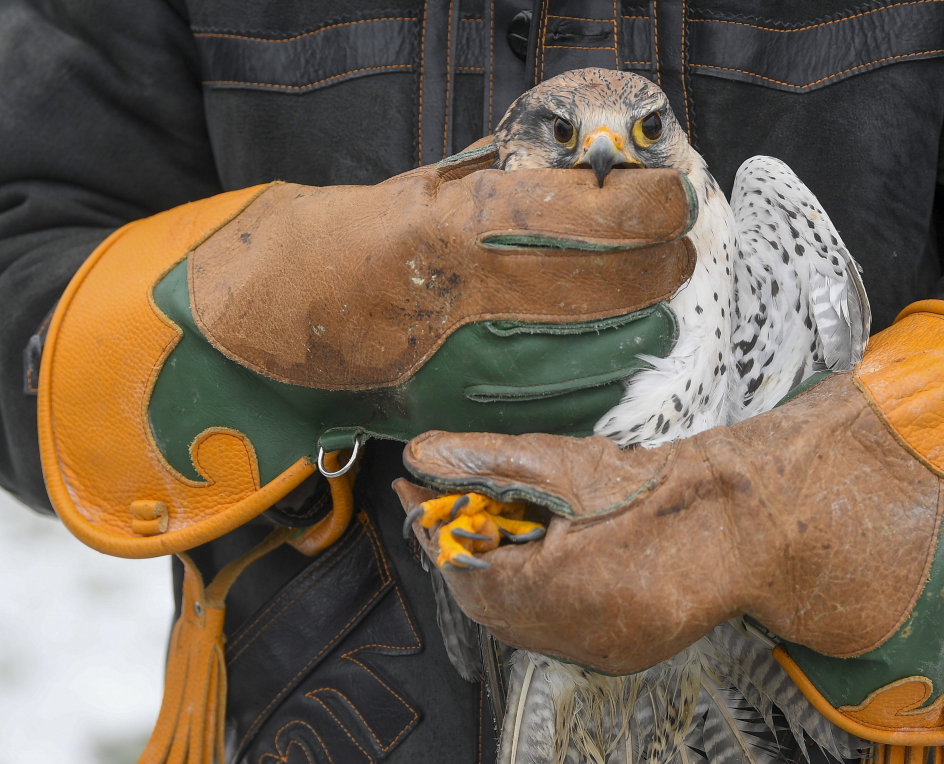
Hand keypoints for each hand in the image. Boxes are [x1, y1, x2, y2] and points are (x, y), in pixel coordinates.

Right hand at [186, 147, 695, 390]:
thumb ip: (496, 185)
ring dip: (638, 331)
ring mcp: (466, 364)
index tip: (674, 200)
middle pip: (598, 286)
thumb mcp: (417, 192)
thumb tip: (581, 171)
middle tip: (678, 257)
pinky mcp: (462, 413)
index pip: (577, 214)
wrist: (265, 322)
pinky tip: (619, 364)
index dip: (640, 209)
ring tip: (661, 310)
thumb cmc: (342, 246)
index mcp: (453, 230)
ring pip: (587, 353)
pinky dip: (596, 383)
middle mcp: (465, 300)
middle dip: (654, 270)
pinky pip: (553, 405)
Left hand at [396, 374, 943, 673]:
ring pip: (515, 624)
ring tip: (494, 529)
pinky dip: (534, 600)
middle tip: (448, 510)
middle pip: (483, 604)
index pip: (461, 569)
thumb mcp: (565, 464)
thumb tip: (423, 455)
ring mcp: (595, 652)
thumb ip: (487, 460)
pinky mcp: (618, 655)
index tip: (416, 496)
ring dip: (495, 579)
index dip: (432, 533)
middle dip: (461, 556)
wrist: (742, 523)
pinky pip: (553, 634)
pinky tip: (541, 561)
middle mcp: (569, 635)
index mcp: (551, 590)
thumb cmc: (658, 491)